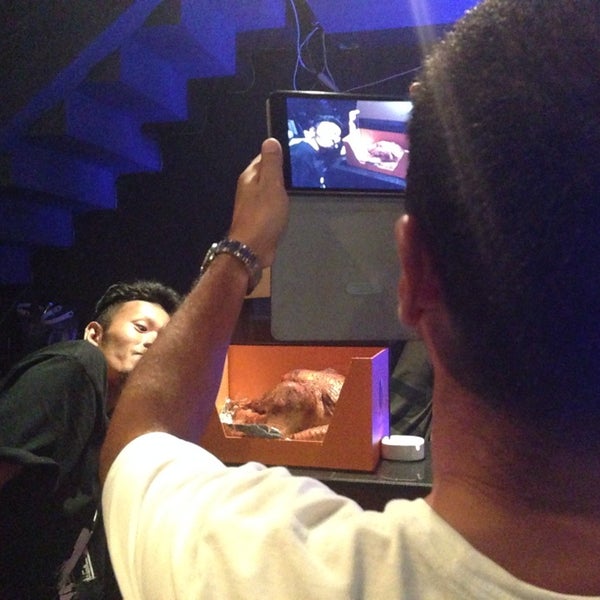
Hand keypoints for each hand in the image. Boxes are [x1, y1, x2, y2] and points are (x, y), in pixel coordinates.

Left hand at [228, 138, 288, 267]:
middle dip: (279, 173)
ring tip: (293, 189)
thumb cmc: (263, 216)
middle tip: (297, 173)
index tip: (294, 155)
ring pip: (267, 191)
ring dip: (279, 189)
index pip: (263, 157)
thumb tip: (270, 140)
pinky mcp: (257, 219)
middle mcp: (248, 188)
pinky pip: (269, 206)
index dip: (278, 155)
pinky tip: (285, 208)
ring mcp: (251, 205)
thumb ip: (272, 163)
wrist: (252, 249)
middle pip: (265, 174)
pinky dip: (277, 204)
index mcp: (250, 176)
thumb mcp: (271, 184)